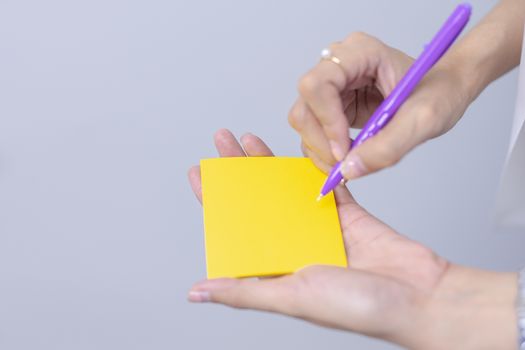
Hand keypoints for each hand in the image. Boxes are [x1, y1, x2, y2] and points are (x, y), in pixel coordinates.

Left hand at [187, 129, 516, 348]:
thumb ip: (245, 291)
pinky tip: (294, 149)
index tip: (199, 172)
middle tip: (223, 140)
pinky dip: (311, 168)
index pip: (236, 227)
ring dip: (268, 164)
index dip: (216, 200)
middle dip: (238, 170)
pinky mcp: (348, 215)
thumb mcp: (292, 296)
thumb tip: (198, 290)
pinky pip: (325, 185)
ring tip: (250, 137)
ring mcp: (320, 229)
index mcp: (278, 266)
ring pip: (287, 189)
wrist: (418, 296)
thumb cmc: (359, 307)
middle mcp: (295, 246)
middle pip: (257, 201)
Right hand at [288, 33, 470, 177]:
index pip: (318, 84)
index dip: (326, 121)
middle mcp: (339, 65)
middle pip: (305, 106)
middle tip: (345, 164)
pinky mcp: (333, 104)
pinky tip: (347, 157)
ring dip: (321, 149)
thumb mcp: (423, 120)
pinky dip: (324, 151)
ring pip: (304, 121)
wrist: (445, 90)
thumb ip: (387, 147)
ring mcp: (334, 85)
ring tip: (350, 162)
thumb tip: (349, 169)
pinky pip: (313, 130)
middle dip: (321, 141)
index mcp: (360, 53)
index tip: (344, 150)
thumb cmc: (440, 92)